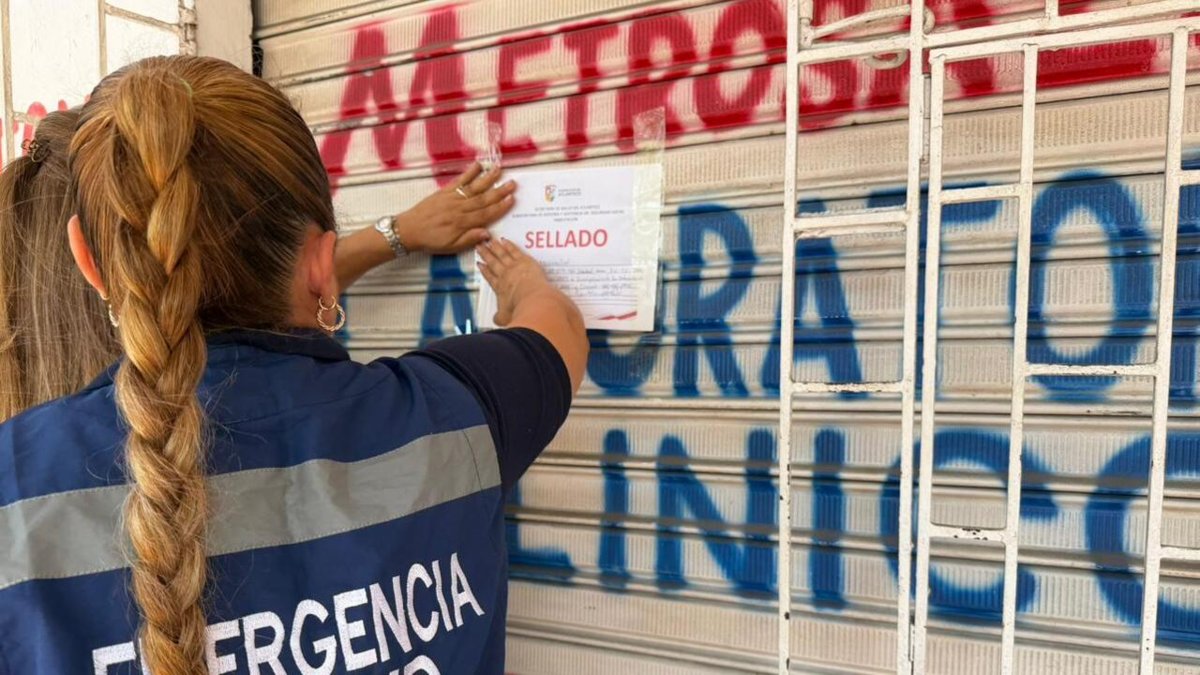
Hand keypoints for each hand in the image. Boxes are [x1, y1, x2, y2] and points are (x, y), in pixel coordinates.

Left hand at [393, 163, 516, 253]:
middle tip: (513, 183)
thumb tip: (488, 233)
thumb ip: (469, 239)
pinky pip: (459, 181)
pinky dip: (469, 173)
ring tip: (499, 170)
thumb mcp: (451, 246)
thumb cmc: (431, 241)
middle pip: (483, 199)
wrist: (408, 230)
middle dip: (499, 191)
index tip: (512, 199)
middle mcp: (460, 208)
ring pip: (473, 188)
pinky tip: (477, 166)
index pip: (486, 214)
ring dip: (487, 179)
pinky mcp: (444, 191)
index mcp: (463, 223)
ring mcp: (452, 198)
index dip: (500, 207)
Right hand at [476, 239, 550, 325]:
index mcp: (500, 288)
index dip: (484, 270)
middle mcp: (505, 275)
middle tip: (480, 247)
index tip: (480, 264)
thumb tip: (497, 321)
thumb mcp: (506, 317)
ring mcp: (514, 267)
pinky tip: (505, 241)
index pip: (489, 277)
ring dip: (495, 247)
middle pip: (493, 262)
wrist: (534, 301)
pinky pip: (514, 250)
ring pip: (502, 254)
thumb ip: (500, 317)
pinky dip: (509, 245)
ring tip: (489, 241)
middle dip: (485, 254)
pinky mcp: (525, 261)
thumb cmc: (522, 309)